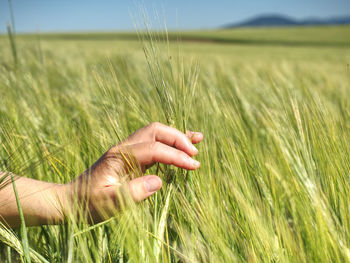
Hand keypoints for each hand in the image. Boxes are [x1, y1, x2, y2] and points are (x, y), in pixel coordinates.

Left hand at [66, 122, 202, 222]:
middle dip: (178, 139)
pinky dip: (169, 142)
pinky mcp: (132, 156)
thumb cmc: (88, 203)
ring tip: (198, 139)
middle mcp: (124, 148)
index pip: (154, 149)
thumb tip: (158, 181)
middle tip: (195, 154)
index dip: (175, 156)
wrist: (72, 199)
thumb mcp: (108, 203)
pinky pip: (153, 142)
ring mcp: (128, 150)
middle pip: (156, 131)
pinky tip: (183, 144)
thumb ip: (133, 192)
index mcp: (119, 156)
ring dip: (176, 136)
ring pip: (155, 132)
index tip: (193, 166)